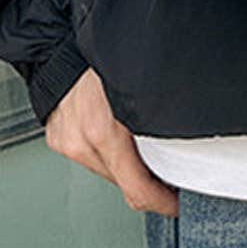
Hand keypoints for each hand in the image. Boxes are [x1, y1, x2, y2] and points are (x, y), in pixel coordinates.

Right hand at [45, 67, 180, 216]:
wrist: (61, 45)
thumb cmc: (102, 56)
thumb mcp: (143, 84)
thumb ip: (159, 111)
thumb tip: (188, 125)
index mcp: (105, 130)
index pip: (136, 188)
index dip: (161, 200)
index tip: (177, 202)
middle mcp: (83, 141)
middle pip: (123, 180)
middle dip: (148, 178)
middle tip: (170, 169)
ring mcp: (68, 141)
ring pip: (107, 169)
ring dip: (127, 162)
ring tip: (143, 141)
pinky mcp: (58, 139)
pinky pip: (90, 155)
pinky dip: (107, 150)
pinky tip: (117, 129)